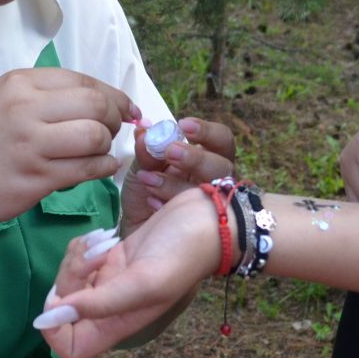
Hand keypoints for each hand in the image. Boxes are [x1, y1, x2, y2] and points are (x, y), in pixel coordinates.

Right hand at [0, 67, 137, 228]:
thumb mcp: (7, 101)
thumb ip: (50, 95)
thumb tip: (108, 100)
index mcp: (19, 83)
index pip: (83, 80)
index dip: (113, 95)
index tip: (127, 108)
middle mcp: (25, 108)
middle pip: (95, 105)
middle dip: (115, 117)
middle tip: (114, 130)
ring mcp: (31, 144)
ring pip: (95, 136)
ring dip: (108, 145)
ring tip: (100, 151)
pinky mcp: (38, 177)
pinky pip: (89, 168)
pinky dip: (104, 167)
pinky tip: (99, 168)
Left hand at [38, 188, 219, 357]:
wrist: (210, 219)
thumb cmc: (183, 253)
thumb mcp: (144, 281)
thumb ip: (99, 303)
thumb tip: (47, 320)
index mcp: (119, 323)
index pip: (71, 349)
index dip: (55, 331)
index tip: (61, 299)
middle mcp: (112, 308)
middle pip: (63, 307)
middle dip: (69, 277)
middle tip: (97, 255)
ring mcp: (111, 282)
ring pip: (70, 279)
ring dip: (77, 257)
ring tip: (105, 242)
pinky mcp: (113, 258)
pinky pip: (80, 257)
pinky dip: (84, 245)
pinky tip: (106, 235)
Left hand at [119, 117, 235, 233]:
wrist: (134, 232)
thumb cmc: (145, 195)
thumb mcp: (142, 168)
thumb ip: (146, 152)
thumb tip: (145, 133)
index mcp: (206, 159)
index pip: (222, 141)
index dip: (208, 132)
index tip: (183, 125)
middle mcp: (216, 181)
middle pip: (224, 166)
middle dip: (197, 158)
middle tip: (171, 152)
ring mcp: (212, 206)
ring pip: (213, 192)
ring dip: (178, 184)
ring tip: (150, 180)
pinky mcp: (202, 229)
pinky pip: (195, 216)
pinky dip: (169, 204)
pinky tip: (151, 202)